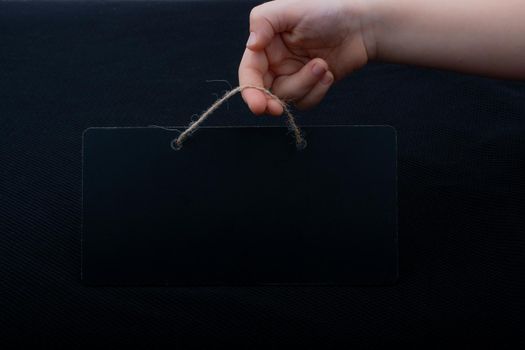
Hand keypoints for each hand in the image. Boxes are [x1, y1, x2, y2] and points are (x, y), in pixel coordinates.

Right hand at [238, 0, 371, 115]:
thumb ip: (263, 21)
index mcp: (266, 44)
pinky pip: (305, 102)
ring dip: (306, 84)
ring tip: (322, 65)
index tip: (259, 105)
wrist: (361, 27)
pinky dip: (318, 90)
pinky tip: (328, 73)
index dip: (250, 90)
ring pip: (287, 98)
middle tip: (277, 109)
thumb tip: (251, 45)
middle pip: (264, 91)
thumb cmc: (328, 10)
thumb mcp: (290, 8)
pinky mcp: (309, 87)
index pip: (249, 72)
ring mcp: (293, 76)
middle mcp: (276, 62)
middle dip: (270, 102)